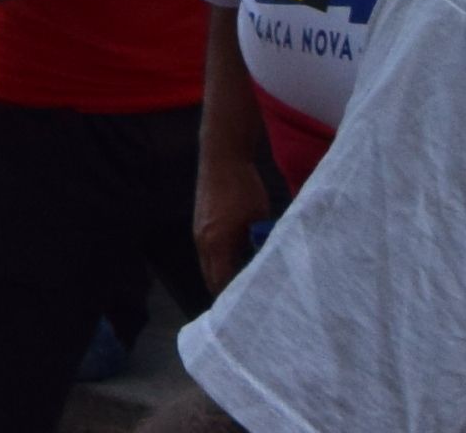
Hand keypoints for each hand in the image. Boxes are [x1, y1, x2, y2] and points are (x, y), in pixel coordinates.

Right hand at [193, 129, 268, 292]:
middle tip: (247, 302)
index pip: (222, 283)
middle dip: (226, 291)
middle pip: (211, 279)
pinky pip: (207, 253)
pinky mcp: (199, 224)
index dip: (234, 298)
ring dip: (222, 275)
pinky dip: (219, 261)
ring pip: (208, 266)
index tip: (249, 309)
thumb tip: (266, 263)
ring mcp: (198, 233)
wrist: (222, 157)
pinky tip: (235, 260)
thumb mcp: (259, 217)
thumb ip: (259, 242)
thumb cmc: (244, 187)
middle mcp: (203, 242)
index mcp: (217, 244)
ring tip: (243, 283)